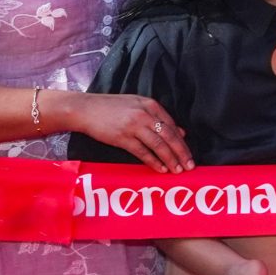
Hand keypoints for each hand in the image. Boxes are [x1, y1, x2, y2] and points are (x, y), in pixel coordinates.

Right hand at [67, 92, 193, 171]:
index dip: (182, 142)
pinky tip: (161, 169)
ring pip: (158, 145)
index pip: (172, 126)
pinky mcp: (122, 138)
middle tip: (190, 166)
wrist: (85, 109)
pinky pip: (142, 152)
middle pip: (169, 136)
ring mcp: (133, 126)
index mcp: (151, 105)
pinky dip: (153, 162)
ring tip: (177, 170)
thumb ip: (158, 117)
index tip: (189, 154)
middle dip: (181, 153)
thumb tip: (181, 132)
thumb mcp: (138, 105)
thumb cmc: (112, 107)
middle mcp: (144, 115)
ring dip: (170, 159)